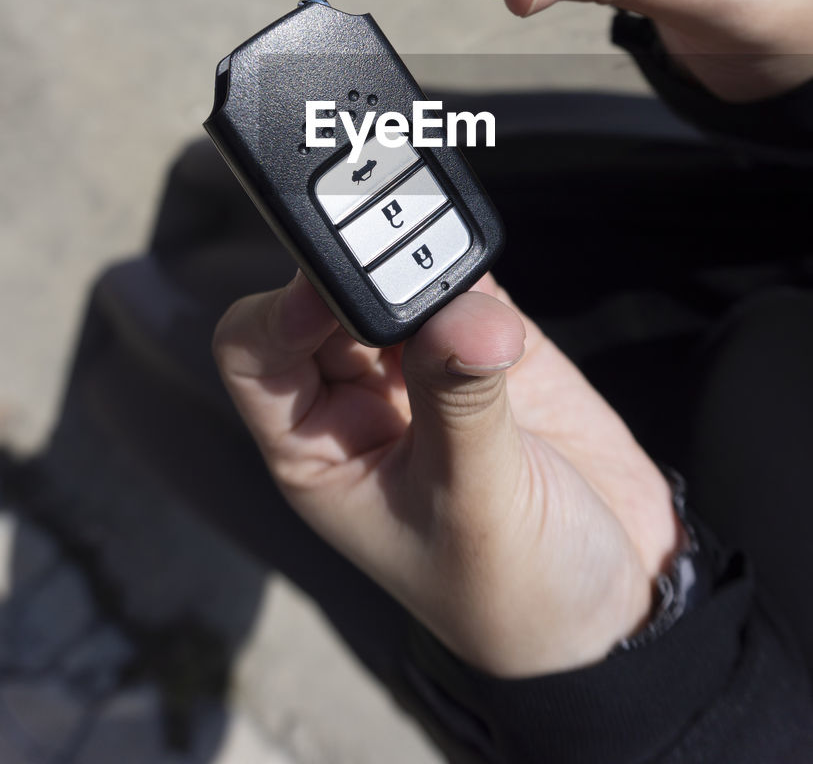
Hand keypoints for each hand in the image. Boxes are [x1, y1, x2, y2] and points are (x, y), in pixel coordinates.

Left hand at [214, 272, 678, 676]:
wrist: (609, 605)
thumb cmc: (515, 588)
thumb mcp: (478, 505)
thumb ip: (461, 400)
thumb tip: (459, 311)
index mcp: (320, 450)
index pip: (256, 355)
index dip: (277, 314)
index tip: (324, 292)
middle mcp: (359, 399)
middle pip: (321, 302)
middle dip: (353, 275)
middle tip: (399, 258)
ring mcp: (422, 366)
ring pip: (390, 279)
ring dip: (414, 263)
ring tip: (452, 273)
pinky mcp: (485, 344)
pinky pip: (461, 278)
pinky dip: (468, 262)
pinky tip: (483, 277)